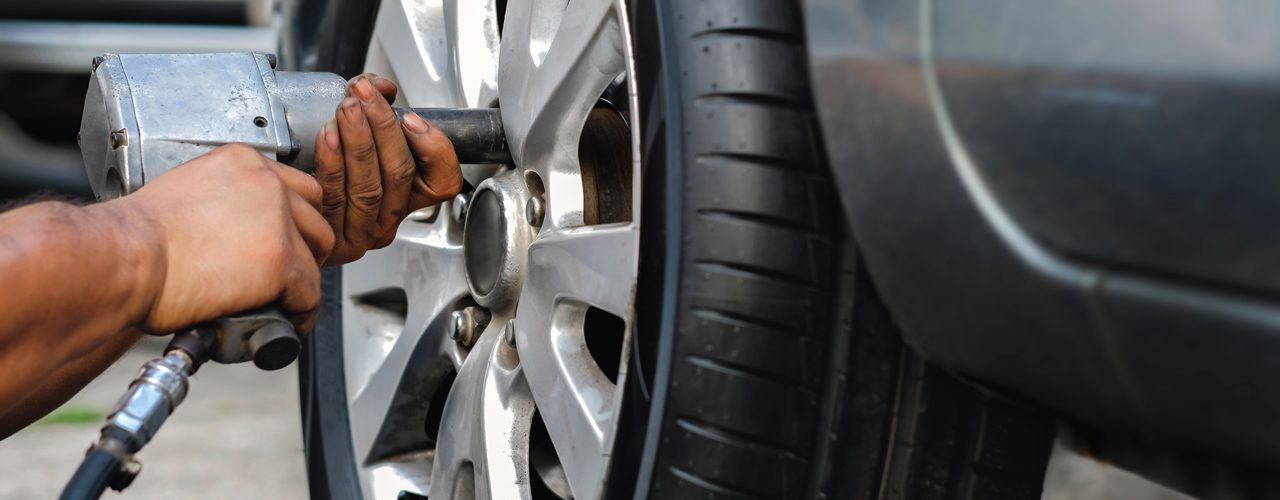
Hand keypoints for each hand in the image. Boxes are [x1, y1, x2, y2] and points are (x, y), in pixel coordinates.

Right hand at [114, 144, 334, 333]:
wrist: (120, 259)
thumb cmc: (133, 239)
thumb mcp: (187, 195)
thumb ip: (223, 204)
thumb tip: (238, 231)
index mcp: (242, 162)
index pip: (294, 186)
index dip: (292, 219)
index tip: (284, 240)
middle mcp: (266, 183)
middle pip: (314, 216)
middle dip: (305, 246)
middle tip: (289, 272)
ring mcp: (277, 221)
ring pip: (316, 254)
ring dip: (304, 279)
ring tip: (285, 299)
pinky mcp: (280, 260)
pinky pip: (309, 292)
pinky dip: (302, 311)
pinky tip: (287, 320)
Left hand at [314, 74, 463, 264]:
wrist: (280, 205)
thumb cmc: (321, 169)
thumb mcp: (358, 135)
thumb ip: (376, 108)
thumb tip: (382, 87)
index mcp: (407, 197)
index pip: (442, 181)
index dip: (434, 149)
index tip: (411, 117)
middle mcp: (389, 218)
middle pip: (401, 174)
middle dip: (384, 127)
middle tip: (365, 95)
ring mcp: (361, 232)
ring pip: (370, 187)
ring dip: (358, 141)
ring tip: (346, 109)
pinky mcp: (331, 239)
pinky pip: (335, 198)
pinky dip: (332, 163)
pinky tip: (327, 137)